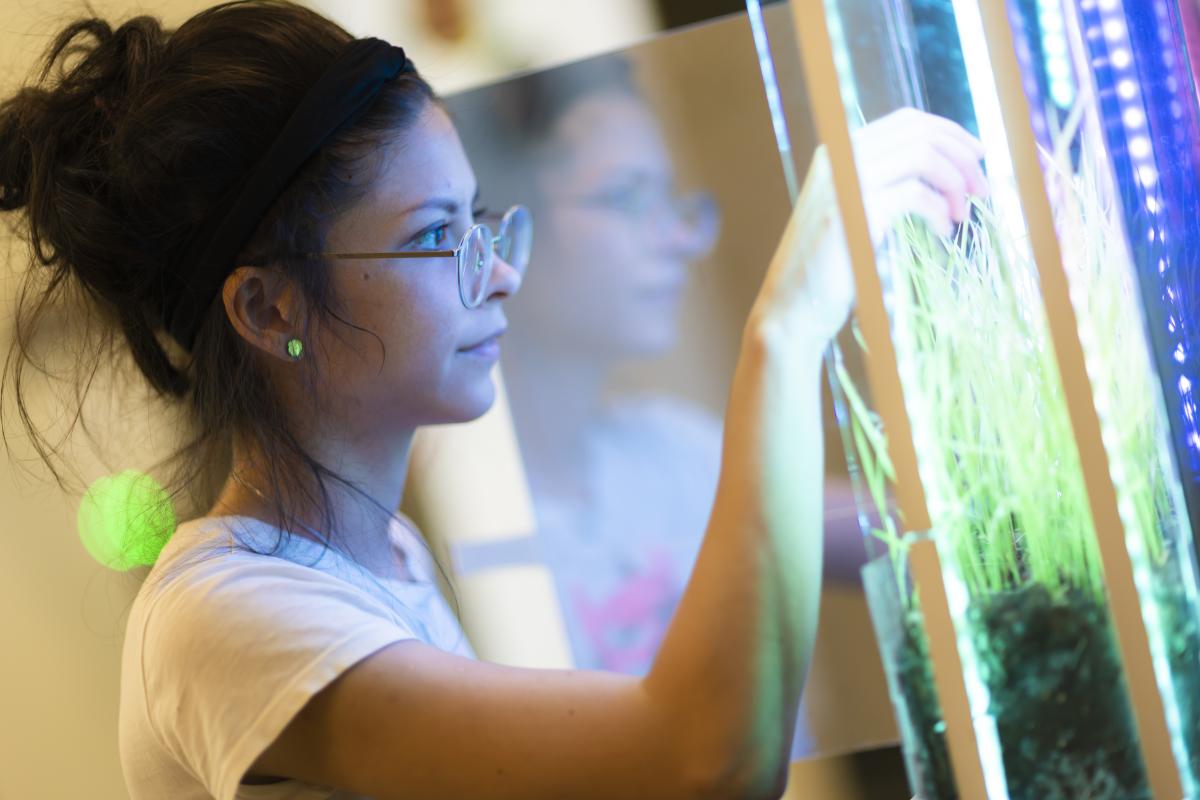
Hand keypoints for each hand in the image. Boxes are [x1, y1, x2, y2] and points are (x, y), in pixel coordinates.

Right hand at [747, 108, 987, 348]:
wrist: (793, 306)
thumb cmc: (828, 266)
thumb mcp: (858, 213)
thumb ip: (886, 183)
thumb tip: (947, 167)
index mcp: (840, 151)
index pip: (906, 120)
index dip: (950, 133)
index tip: (977, 157)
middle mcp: (840, 157)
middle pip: (920, 132)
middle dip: (961, 157)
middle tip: (982, 190)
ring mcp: (846, 181)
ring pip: (922, 156)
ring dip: (954, 183)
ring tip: (961, 215)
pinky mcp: (856, 212)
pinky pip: (915, 195)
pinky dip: (938, 212)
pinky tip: (942, 232)